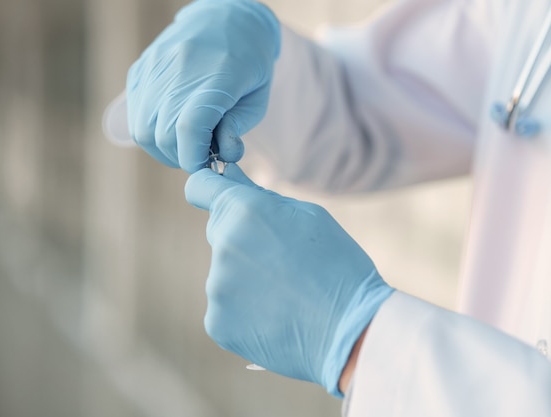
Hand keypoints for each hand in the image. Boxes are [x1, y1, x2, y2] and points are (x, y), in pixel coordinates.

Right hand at [126, 0, 280, 171]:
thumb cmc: (249, 64)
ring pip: (143, 130)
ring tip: (186, 143)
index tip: (206, 165)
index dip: (194, 158)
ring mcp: (155, 69)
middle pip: (163, 135)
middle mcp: (179, 72)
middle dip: (181, 157)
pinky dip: (151, 131)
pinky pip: (135, 114)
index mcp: (216, 78)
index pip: (189, 130)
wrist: (226, 19)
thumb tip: (223, 158)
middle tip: (200, 154)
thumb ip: (237, 129)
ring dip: (163, 148)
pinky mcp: (140, 70)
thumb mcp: (257, 98)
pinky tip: (172, 125)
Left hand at [185, 165, 393, 395]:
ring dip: (245, 277)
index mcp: (245, 211)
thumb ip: (261, 197)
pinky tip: (276, 315)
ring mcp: (217, 288)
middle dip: (241, 238)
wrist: (352, 332)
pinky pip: (226, 306)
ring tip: (285, 293)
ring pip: (224, 272)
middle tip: (282, 259)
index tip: (218, 196)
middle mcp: (223, 246)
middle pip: (219, 232)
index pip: (199, 186)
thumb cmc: (339, 267)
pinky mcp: (217, 323)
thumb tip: (229, 178)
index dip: (208, 188)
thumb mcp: (310, 217)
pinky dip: (245, 309)